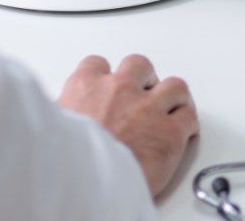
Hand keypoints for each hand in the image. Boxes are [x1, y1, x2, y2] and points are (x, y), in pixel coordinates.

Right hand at [57, 54, 197, 197]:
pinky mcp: (170, 131)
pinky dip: (188, 122)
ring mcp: (148, 107)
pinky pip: (188, 117)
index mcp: (85, 85)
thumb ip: (67, 114)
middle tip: (143, 93)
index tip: (108, 84)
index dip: (106, 74)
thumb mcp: (56, 125)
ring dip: (173, 95)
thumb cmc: (69, 159)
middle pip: (138, 65)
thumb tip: (65, 120)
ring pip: (173, 85)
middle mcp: (119, 89)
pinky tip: (184, 130)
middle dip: (143, 78)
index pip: (97, 64)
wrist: (87, 180)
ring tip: (172, 106)